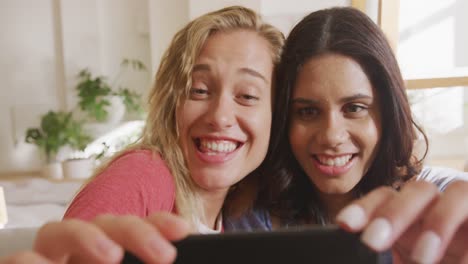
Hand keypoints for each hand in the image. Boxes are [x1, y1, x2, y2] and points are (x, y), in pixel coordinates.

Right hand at [0, 212, 189, 263]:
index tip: (183, 230)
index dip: (157, 224)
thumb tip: (169, 256)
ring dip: (86, 236)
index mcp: (107, 257)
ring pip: (57, 231)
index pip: (131, 230)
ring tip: (112, 257)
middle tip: (164, 255)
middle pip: (103, 223)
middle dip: (134, 231)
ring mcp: (49, 261)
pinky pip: (18, 260)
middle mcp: (78, 255)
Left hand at [335, 180, 467, 263]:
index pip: (385, 197)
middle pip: (417, 190)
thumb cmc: (429, 262)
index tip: (344, 224)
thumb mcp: (400, 262)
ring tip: (422, 258)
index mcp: (410, 216)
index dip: (364, 208)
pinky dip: (467, 249)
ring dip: (437, 223)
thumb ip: (381, 256)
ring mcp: (465, 213)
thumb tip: (360, 258)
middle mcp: (436, 208)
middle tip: (372, 242)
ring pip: (457, 193)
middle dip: (394, 214)